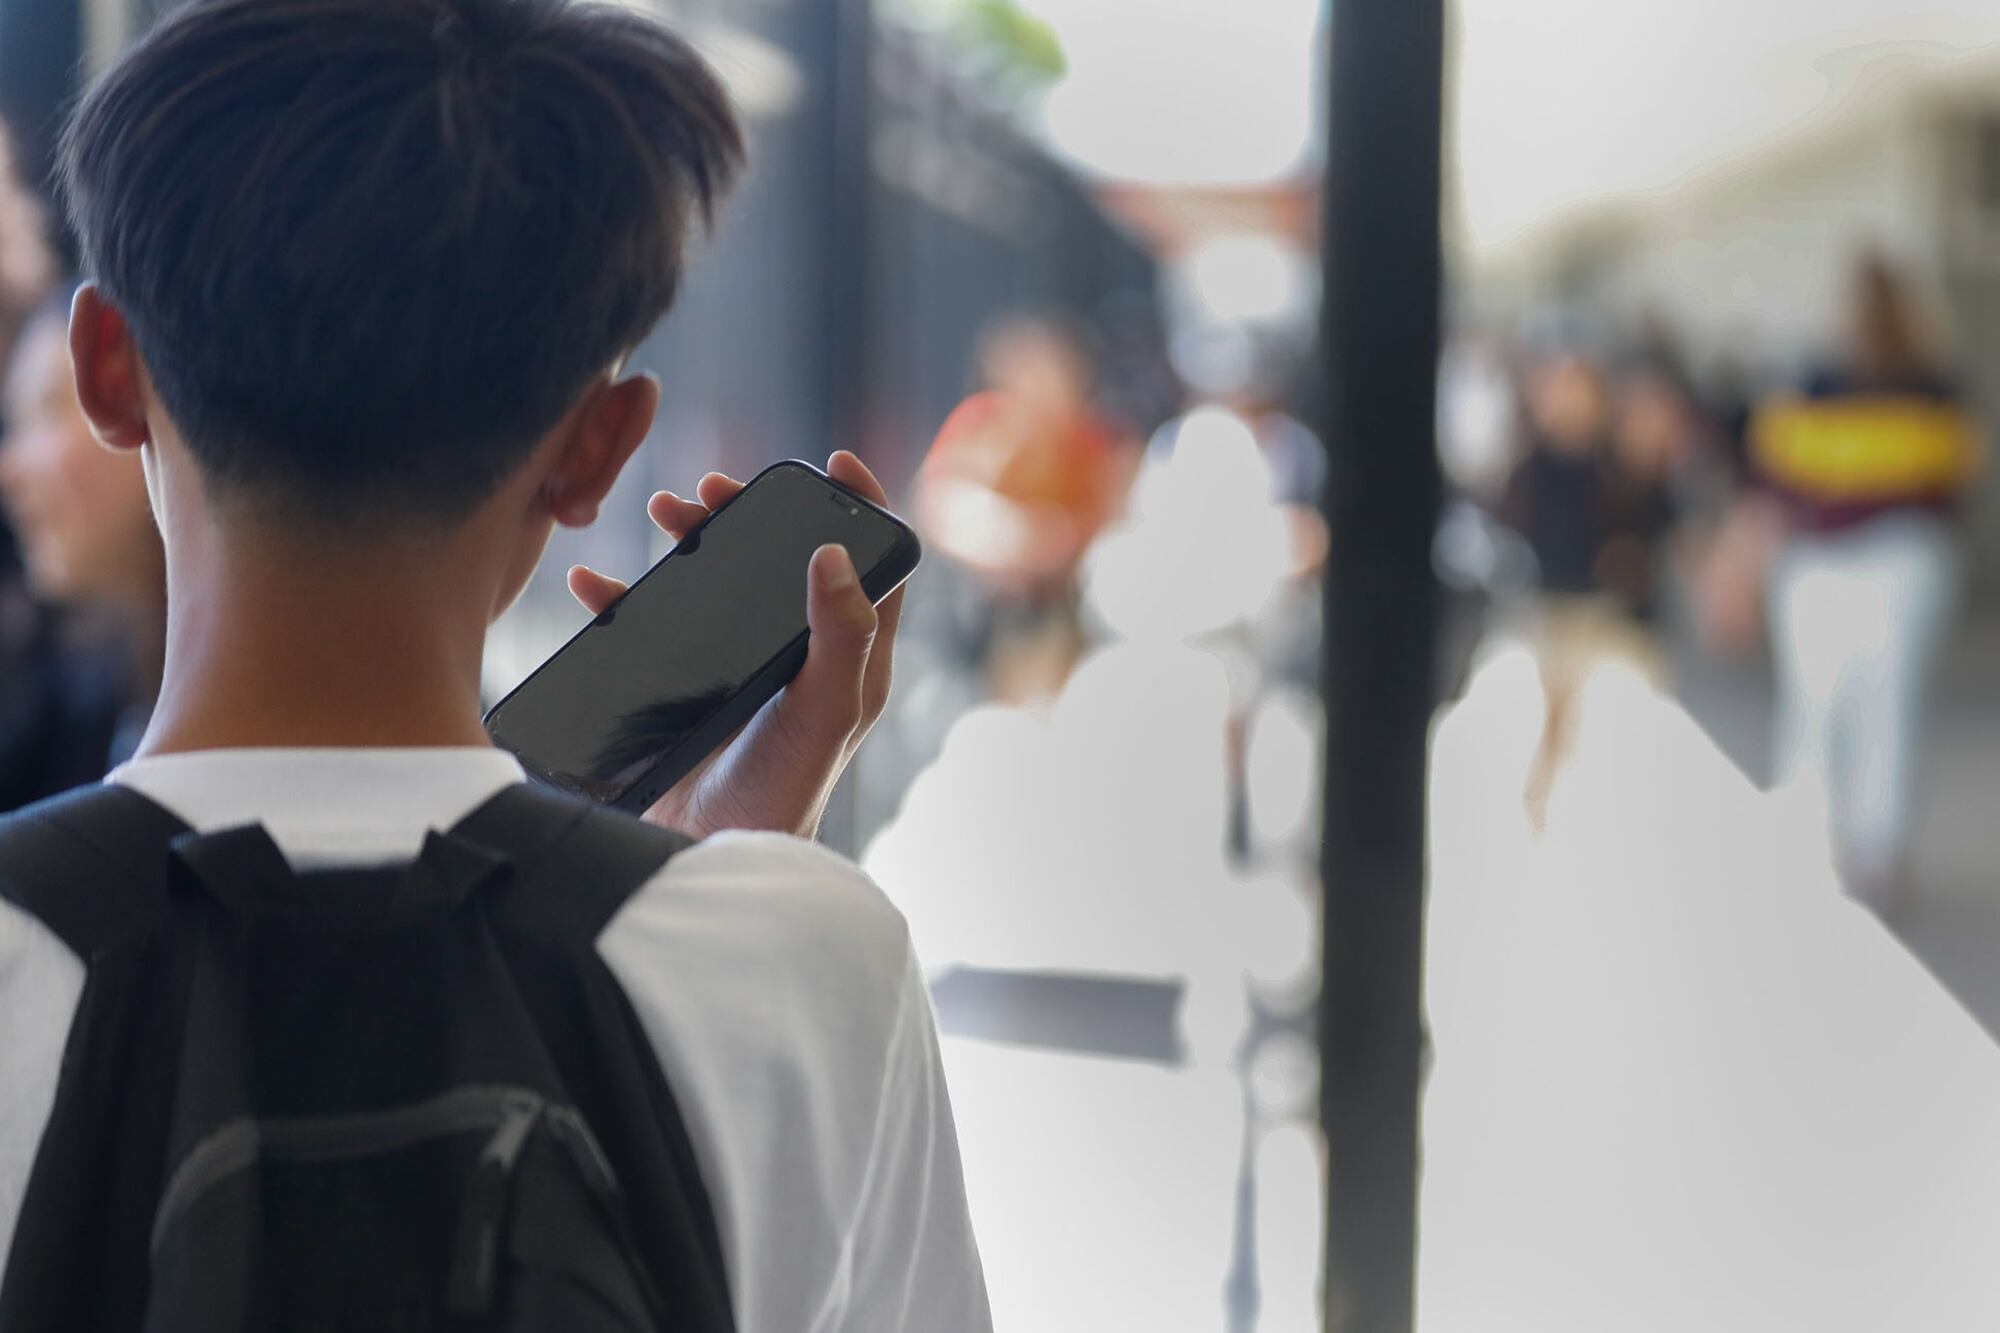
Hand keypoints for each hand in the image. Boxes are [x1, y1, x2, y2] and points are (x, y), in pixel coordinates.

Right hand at [566, 451, 906, 840]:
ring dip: (691, 541)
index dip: (859, 508)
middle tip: (712, 491)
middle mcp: (799, 656)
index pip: (871, 564)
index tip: (831, 462)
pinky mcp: (686, 689)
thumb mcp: (825, 709)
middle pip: (781, 560)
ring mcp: (741, 670)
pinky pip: (652, 628)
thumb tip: (833, 552)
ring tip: (661, 512)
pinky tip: (594, 584)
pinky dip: (622, 598)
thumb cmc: (783, 790)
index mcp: (848, 656)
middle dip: (749, 515)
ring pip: (719, 583)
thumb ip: (841, 635)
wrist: (708, 858)